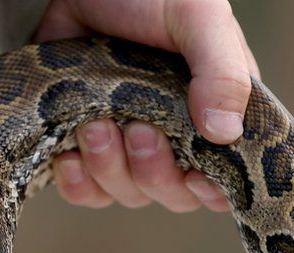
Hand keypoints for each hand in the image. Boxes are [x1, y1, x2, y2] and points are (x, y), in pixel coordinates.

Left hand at [33, 0, 259, 212]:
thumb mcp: (196, 18)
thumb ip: (220, 70)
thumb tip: (225, 133)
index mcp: (213, 109)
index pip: (225, 177)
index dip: (210, 190)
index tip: (195, 178)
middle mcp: (175, 135)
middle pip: (172, 194)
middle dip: (153, 171)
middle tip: (137, 129)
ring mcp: (126, 144)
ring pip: (127, 193)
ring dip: (109, 168)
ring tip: (94, 124)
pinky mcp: (84, 146)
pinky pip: (86, 191)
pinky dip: (78, 182)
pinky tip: (68, 155)